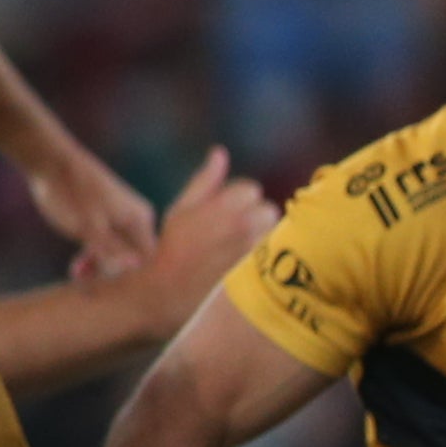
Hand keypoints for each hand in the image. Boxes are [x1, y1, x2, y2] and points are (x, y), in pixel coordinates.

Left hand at [30, 139, 157, 277]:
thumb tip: (136, 269)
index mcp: (141, 221)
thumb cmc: (71, 195)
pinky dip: (94, 253)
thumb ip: (113, 251)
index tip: (108, 289)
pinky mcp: (105, 214)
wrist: (51, 161)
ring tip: (76, 273)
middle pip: (134, 257)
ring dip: (100, 265)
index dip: (132, 277)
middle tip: (85, 282)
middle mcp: (137, 219)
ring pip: (119, 250)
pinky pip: (108, 241)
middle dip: (112, 273)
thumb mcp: (89, 229)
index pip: (149, 260)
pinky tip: (78, 263)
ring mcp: (121, 216)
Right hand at [109, 149, 275, 342]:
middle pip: (269, 210)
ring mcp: (257, 250)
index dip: (238, 202)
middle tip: (231, 237)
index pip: (252, 190)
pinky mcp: (264, 273)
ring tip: (237, 254)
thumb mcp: (181, 210)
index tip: (223, 216)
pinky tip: (247, 268)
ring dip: (263, 239)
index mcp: (225, 205)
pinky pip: (277, 257)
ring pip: (275, 233)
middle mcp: (245, 225)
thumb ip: (205, 181)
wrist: (168, 294)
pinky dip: (267, 260)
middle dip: (255, 219)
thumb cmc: (173, 250)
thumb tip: (220, 152)